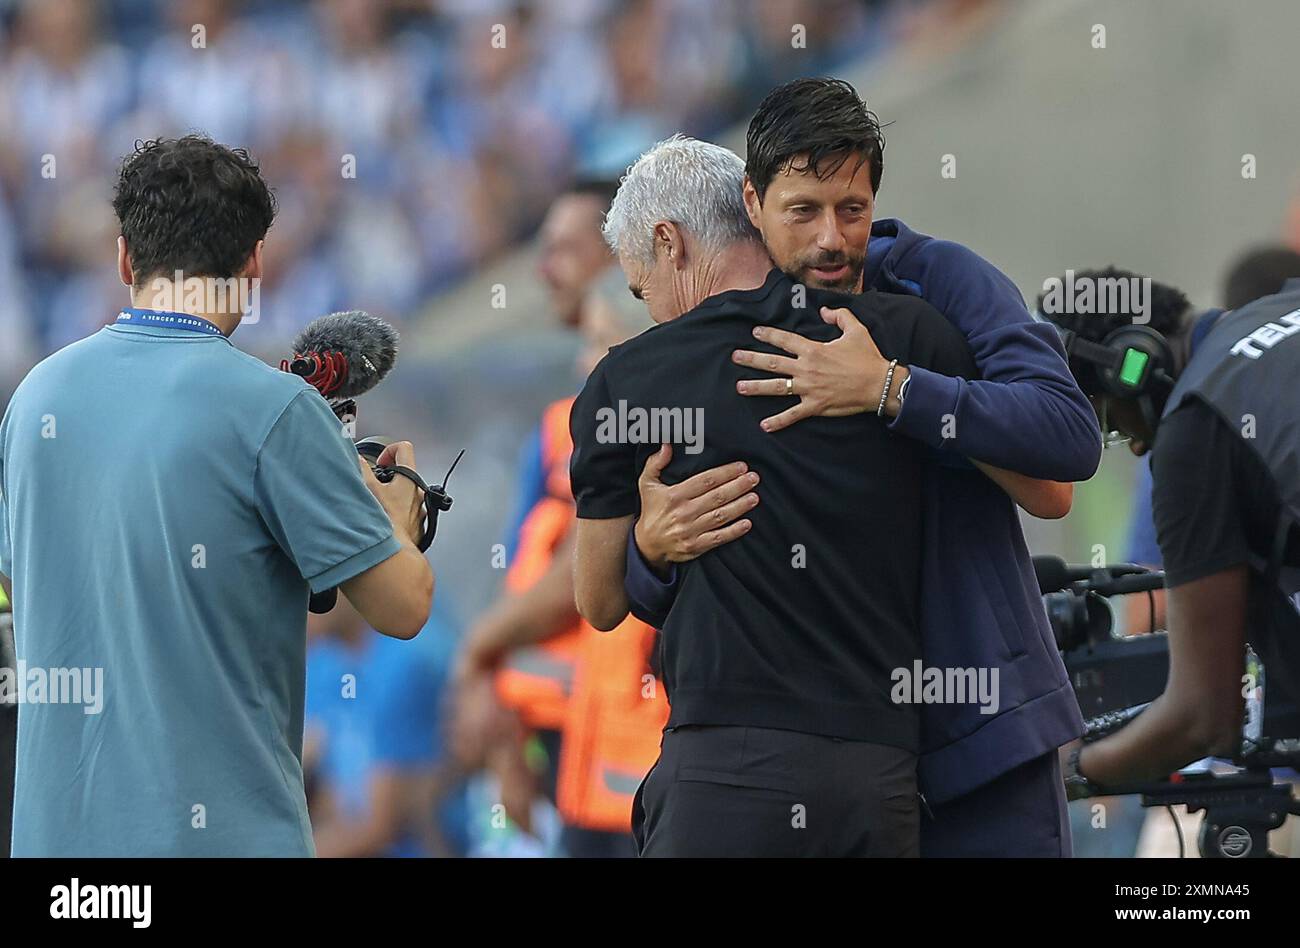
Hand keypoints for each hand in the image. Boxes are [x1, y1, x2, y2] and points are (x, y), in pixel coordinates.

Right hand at [358, 440, 425, 546]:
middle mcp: (419, 492)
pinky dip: (397, 512)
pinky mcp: (418, 523)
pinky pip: (407, 512)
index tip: (380, 463)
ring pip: (405, 494)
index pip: (404, 448)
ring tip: (379, 505)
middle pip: (404, 473)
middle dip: (387, 477)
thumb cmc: (386, 522)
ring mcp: (420, 508)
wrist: (395, 552)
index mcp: (409, 479)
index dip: (389, 451)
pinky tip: (385, 519)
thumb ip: (362, 470)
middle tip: (375, 486)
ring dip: (392, 496)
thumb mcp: (369, 490)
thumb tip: (357, 459)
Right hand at [633, 444, 758, 574]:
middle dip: (738, 486)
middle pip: (717, 497)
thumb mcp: (646, 484)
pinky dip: (734, 531)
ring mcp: (690, 531)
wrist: (647, 544)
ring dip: (740, 506)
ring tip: (754, 497)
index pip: (705, 481)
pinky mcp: (695, 546)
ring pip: (720, 516)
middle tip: (754, 478)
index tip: (741, 466)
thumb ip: (655, 463)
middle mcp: (683, 513)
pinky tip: (747, 523)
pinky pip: (718, 538)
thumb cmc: (651, 510)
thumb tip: (666, 446)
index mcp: (674, 495)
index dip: (725, 473)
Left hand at [732, 305, 907, 431]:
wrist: (879, 384)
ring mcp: (808, 388)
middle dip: (751, 359)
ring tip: (739, 387)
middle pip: (773, 363)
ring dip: (756, 387)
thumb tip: (824, 309)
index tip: (755, 332)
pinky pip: (793, 415)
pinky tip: (764, 426)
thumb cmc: (868, 357)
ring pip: (776, 387)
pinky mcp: (815, 406)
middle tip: (735, 357)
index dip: (768, 334)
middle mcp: (806, 368)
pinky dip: (778, 421)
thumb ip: (839, 315)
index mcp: (813, 350)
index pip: (785, 340)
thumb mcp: (855, 330)